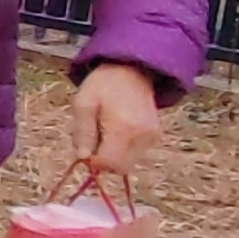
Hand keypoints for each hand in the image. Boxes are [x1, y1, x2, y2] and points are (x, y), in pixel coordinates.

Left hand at [70, 61, 168, 178]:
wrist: (132, 69)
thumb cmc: (103, 85)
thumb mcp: (83, 104)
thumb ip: (83, 132)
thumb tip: (83, 157)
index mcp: (124, 129)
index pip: (109, 164)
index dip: (94, 161)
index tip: (85, 147)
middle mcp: (143, 136)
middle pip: (120, 167)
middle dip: (103, 159)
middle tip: (94, 138)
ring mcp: (152, 137)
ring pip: (127, 163)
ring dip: (112, 154)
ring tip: (105, 130)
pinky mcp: (155, 135)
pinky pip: (135, 153)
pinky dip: (122, 148)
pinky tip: (117, 129)